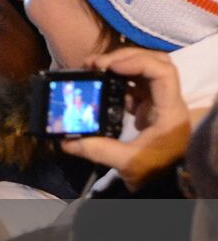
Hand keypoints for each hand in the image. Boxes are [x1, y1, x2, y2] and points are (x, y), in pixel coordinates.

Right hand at [62, 48, 190, 190]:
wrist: (173, 183)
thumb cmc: (158, 171)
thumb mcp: (129, 163)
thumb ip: (99, 150)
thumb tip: (67, 141)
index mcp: (169, 110)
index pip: (162, 72)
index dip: (136, 62)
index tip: (108, 66)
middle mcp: (167, 100)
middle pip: (154, 62)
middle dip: (123, 57)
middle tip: (96, 64)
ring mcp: (159, 101)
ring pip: (144, 69)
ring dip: (119, 64)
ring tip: (94, 68)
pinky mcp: (150, 107)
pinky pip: (135, 83)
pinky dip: (117, 78)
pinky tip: (102, 85)